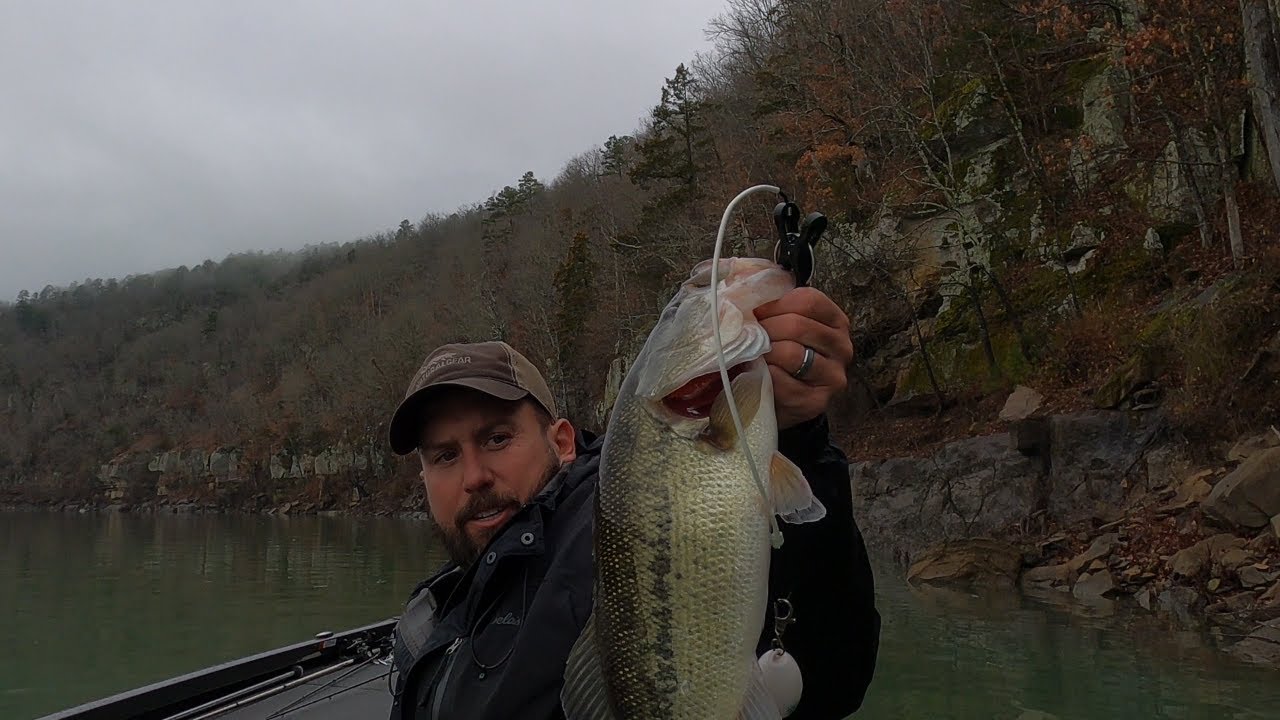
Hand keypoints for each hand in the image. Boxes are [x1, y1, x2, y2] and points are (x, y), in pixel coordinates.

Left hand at [754, 287, 853, 429]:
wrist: (779, 401)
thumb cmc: (778, 356)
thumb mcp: (778, 323)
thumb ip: (767, 299)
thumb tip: (741, 274)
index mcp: (835, 320)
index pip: (808, 300)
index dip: (775, 304)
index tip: (756, 313)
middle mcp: (842, 346)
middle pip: (798, 325)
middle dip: (766, 330)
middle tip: (749, 338)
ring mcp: (833, 376)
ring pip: (792, 353)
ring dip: (765, 354)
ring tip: (755, 356)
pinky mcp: (817, 401)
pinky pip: (783, 382)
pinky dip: (765, 376)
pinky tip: (760, 376)